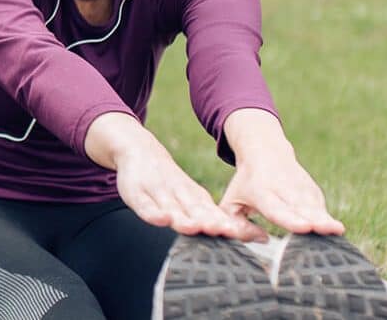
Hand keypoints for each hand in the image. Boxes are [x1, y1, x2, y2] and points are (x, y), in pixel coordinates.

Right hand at [87, 113, 262, 239]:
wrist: (140, 152)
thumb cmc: (169, 183)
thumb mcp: (191, 198)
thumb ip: (211, 216)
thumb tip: (248, 234)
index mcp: (196, 200)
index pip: (215, 215)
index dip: (229, 226)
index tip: (245, 234)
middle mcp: (180, 196)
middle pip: (196, 211)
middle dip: (209, 221)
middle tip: (224, 230)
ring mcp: (159, 194)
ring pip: (173, 208)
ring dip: (183, 218)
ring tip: (194, 227)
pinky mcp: (138, 194)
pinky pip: (145, 206)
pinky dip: (152, 213)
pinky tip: (160, 219)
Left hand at [218, 157, 344, 235]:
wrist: (265, 152)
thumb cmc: (244, 185)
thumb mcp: (231, 202)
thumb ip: (238, 226)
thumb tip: (263, 240)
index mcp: (261, 192)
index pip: (276, 208)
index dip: (291, 219)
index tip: (304, 227)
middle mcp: (284, 189)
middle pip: (302, 208)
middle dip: (317, 220)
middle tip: (332, 230)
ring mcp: (301, 188)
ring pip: (316, 207)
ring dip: (326, 220)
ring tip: (337, 231)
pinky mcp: (313, 190)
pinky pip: (321, 208)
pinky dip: (327, 219)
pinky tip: (332, 230)